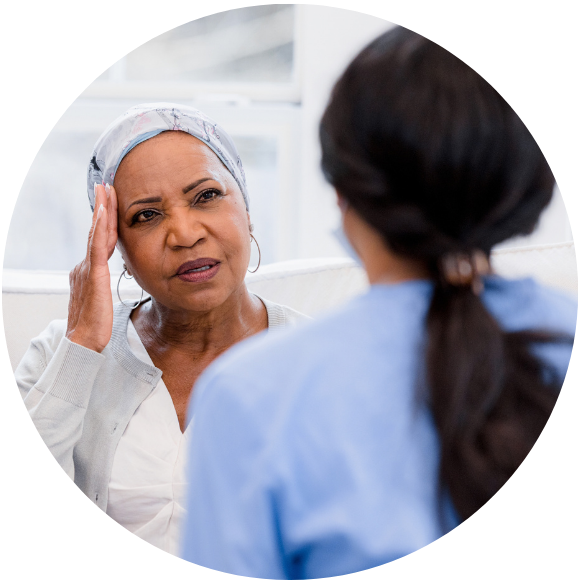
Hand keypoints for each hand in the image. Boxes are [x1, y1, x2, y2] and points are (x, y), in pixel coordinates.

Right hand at [66, 183, 117, 352]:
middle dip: (102, 208)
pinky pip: (97, 247)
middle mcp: (84, 266)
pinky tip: (104, 213)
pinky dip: (100, 228)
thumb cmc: (93, 326)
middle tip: (105, 186)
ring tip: (105, 190)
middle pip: (96, 232)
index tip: (108, 203)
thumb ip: (102, 285)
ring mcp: (87, 269)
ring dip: (102, 210)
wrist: (83, 342)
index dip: (104, 221)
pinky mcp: (94, 275)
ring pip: (96, 234)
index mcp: (88, 271)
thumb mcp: (100, 300)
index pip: (98, 241)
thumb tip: (106, 277)